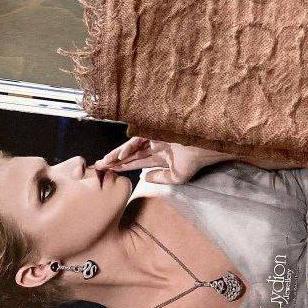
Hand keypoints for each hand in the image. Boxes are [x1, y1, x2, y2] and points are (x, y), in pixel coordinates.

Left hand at [93, 137, 230, 185]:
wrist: (207, 146)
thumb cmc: (196, 160)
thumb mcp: (177, 177)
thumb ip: (160, 178)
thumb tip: (144, 178)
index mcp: (162, 154)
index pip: (139, 161)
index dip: (124, 167)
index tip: (109, 173)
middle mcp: (157, 144)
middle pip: (131, 153)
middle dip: (115, 160)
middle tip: (99, 167)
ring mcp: (156, 136)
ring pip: (132, 146)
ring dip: (118, 155)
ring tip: (105, 163)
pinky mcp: (156, 130)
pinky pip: (139, 138)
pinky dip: (129, 147)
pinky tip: (121, 156)